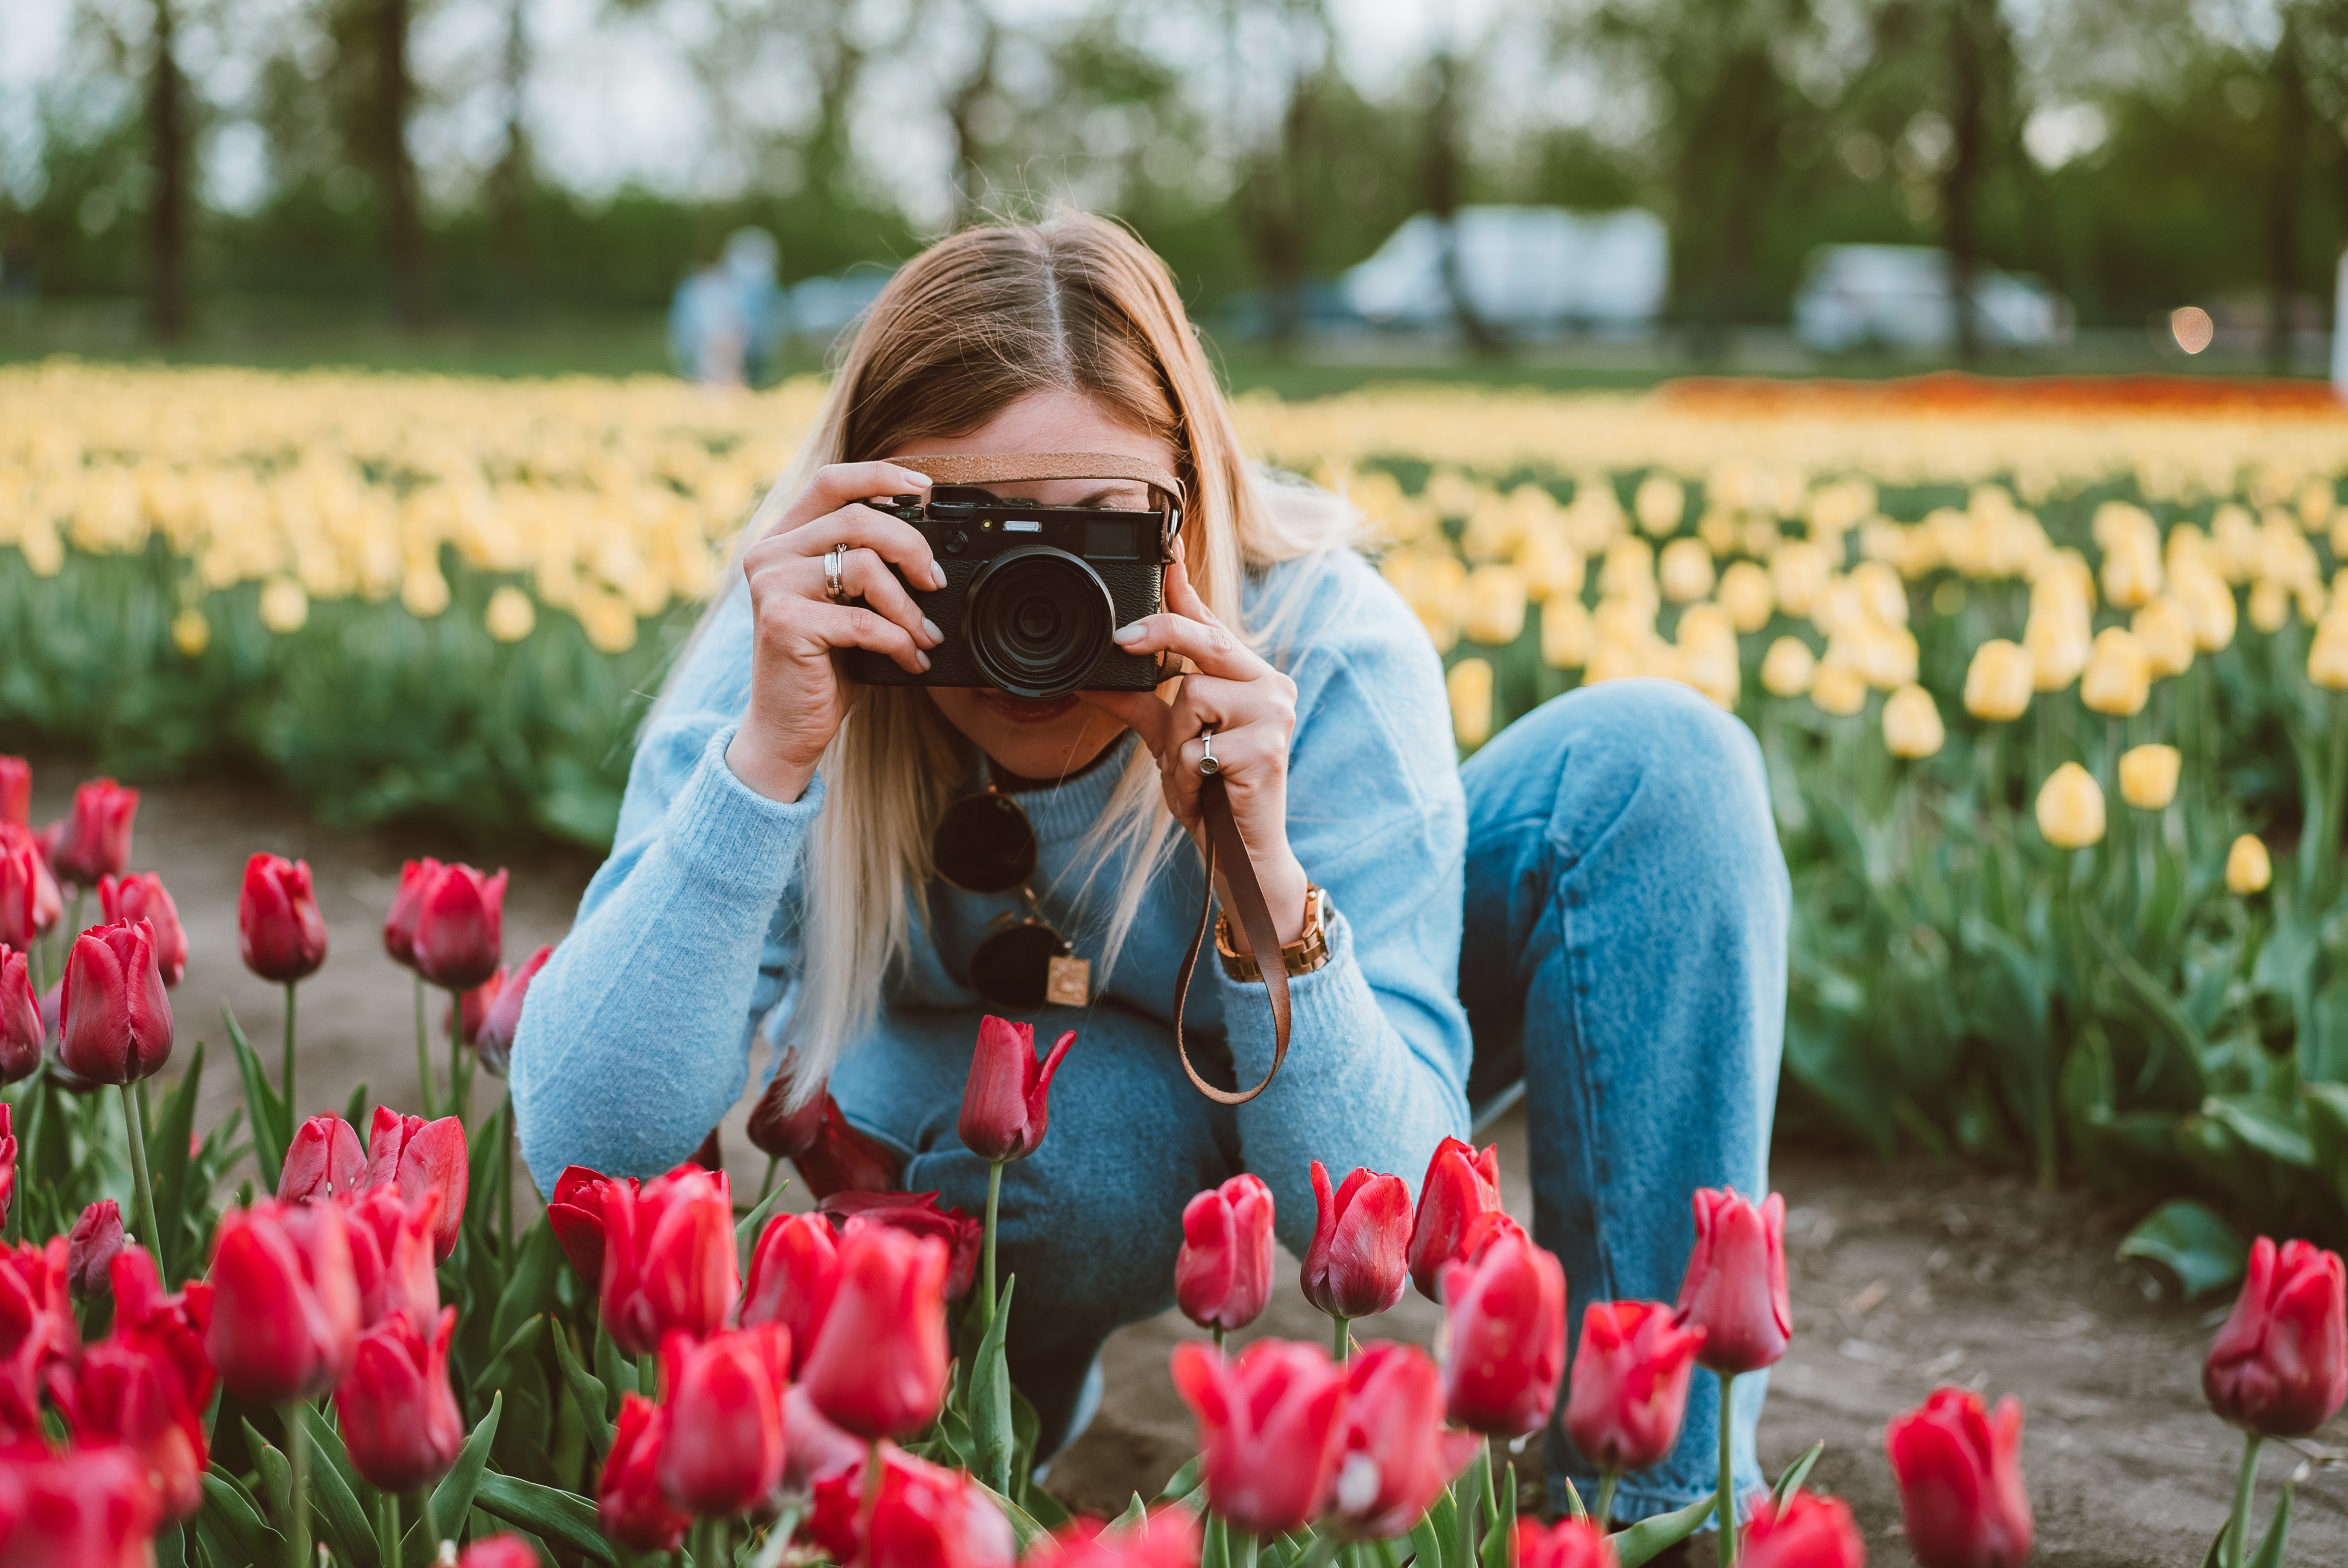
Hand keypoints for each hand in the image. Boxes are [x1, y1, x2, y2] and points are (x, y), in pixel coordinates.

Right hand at [725, 461, 948, 802]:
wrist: (786, 726)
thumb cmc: (824, 664)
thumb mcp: (847, 603)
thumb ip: (866, 563)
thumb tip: (927, 542)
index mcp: (784, 539)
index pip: (832, 481)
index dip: (882, 475)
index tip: (926, 489)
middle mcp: (769, 554)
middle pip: (857, 517)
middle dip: (911, 547)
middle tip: (935, 582)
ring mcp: (771, 586)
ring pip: (864, 565)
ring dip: (908, 605)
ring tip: (924, 634)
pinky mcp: (782, 623)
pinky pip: (862, 620)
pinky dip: (899, 641)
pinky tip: (911, 660)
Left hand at [1080, 558, 1310, 948]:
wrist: (1244, 856)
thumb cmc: (1213, 797)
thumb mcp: (1170, 743)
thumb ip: (1141, 704)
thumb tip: (1095, 676)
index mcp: (1248, 679)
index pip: (1212, 623)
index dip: (1185, 588)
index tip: (1165, 551)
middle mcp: (1269, 687)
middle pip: (1206, 641)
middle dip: (1160, 636)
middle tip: (1121, 638)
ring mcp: (1274, 716)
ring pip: (1191, 697)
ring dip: (1175, 744)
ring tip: (1193, 773)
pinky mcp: (1266, 749)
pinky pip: (1198, 743)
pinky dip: (1186, 774)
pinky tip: (1205, 791)